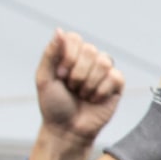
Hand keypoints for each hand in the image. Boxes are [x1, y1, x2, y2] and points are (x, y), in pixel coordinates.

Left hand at [35, 29, 123, 143]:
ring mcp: (104, 71)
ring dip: (89, 83)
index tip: (60, 75)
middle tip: (71, 87)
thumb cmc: (54, 105)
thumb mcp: (44, 78)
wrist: (67, 129)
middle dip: (78, 73)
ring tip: (83, 94)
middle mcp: (88, 60)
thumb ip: (50, 53)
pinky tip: (95, 99)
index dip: (68, 57)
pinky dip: (101, 91)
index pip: (75, 39)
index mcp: (70, 54)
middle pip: (90, 50)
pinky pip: (115, 77)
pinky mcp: (117, 84)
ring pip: (104, 62)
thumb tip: (59, 30)